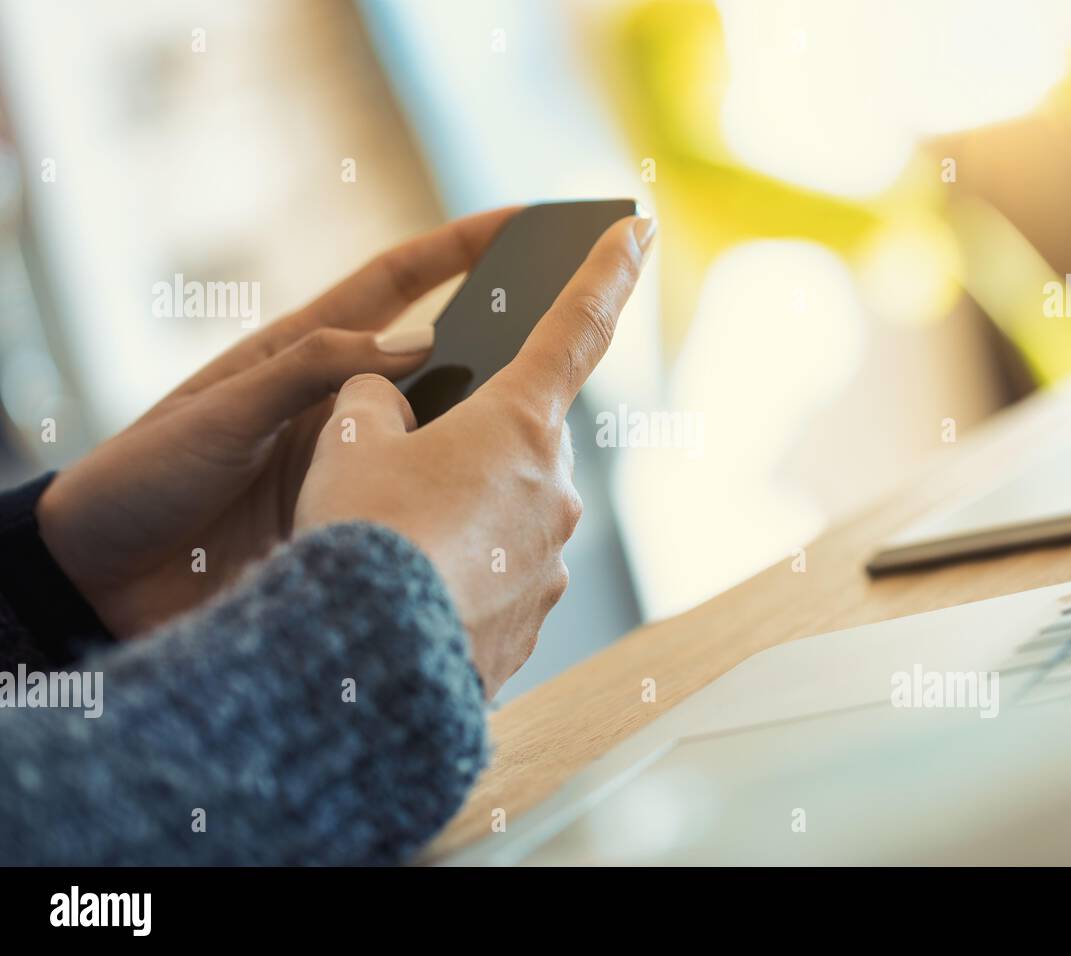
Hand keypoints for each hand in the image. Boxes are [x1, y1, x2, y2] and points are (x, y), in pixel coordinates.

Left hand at [36, 207, 520, 637]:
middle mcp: (342, 408)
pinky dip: (461, 507)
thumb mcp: (223, 412)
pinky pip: (423, 506)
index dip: (459, 246)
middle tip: (566, 340)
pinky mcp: (356, 524)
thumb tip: (419, 342)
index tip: (521, 224)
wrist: (104, 580)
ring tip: (546, 445)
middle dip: (502, 345)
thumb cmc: (147, 477)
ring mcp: (355, 468)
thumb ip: (313, 372)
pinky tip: (503, 515)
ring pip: (443, 441)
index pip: (396, 282)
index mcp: (303, 356)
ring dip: (488, 439)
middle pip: (439, 363)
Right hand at [294, 214, 654, 697]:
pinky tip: (414, 592)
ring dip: (462, 515)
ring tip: (395, 544)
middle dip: (472, 444)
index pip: (577, 326)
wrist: (370, 659)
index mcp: (519, 424)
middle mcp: (553, 489)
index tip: (635, 227)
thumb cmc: (364, 535)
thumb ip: (375, 402)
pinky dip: (463, 573)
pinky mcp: (534, 618)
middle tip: (406, 470)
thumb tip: (386, 402)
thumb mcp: (349, 444)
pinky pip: (500, 576)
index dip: (606, 270)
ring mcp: (550, 559)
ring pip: (507, 512)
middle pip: (520, 441)